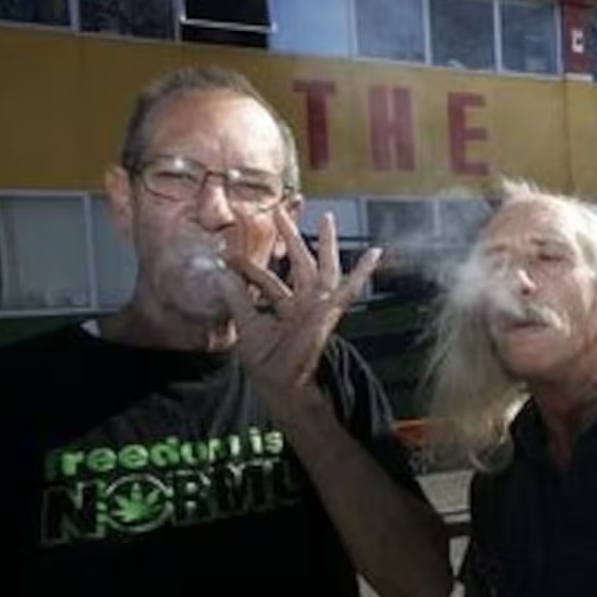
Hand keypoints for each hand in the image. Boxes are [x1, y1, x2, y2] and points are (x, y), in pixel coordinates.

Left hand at [224, 208, 381, 414]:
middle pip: (300, 264)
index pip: (268, 279)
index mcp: (286, 308)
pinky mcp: (329, 311)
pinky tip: (375, 253)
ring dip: (324, 242)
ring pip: (323, 267)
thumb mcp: (246, 326)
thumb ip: (237, 299)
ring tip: (325, 217)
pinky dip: (363, 272)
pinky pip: (349, 289)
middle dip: (291, 237)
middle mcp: (304, 304)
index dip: (248, 265)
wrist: (281, 384)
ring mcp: (318, 307)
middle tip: (281, 211)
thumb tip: (220, 271)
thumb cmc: (267, 363)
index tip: (228, 251)